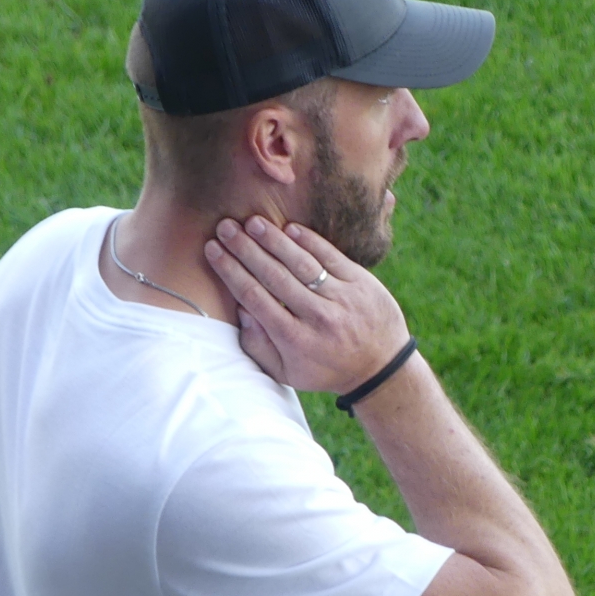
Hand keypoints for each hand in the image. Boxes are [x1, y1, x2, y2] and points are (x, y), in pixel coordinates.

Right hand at [204, 217, 411, 392]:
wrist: (381, 366)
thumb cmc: (325, 368)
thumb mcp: (287, 373)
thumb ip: (259, 346)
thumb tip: (241, 311)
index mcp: (295, 339)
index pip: (255, 297)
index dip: (231, 271)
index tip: (213, 250)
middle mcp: (318, 317)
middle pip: (274, 275)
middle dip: (245, 249)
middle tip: (225, 227)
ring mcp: (341, 297)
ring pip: (301, 263)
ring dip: (274, 240)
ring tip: (252, 222)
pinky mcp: (361, 282)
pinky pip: (330, 256)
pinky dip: (309, 241)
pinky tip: (288, 227)